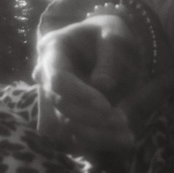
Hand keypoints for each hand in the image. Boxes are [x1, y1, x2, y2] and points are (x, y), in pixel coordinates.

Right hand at [34, 13, 143, 154]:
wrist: (104, 40)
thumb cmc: (107, 32)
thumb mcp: (113, 34)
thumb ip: (109, 56)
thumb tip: (102, 86)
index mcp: (52, 48)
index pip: (58, 77)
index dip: (80, 94)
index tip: (106, 105)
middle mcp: (45, 74)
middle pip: (60, 103)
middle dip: (91, 116)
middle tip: (122, 120)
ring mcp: (52, 95)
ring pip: (66, 123)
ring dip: (96, 133)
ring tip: (127, 135)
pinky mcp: (63, 112)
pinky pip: (75, 133)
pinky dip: (99, 140)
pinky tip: (125, 140)